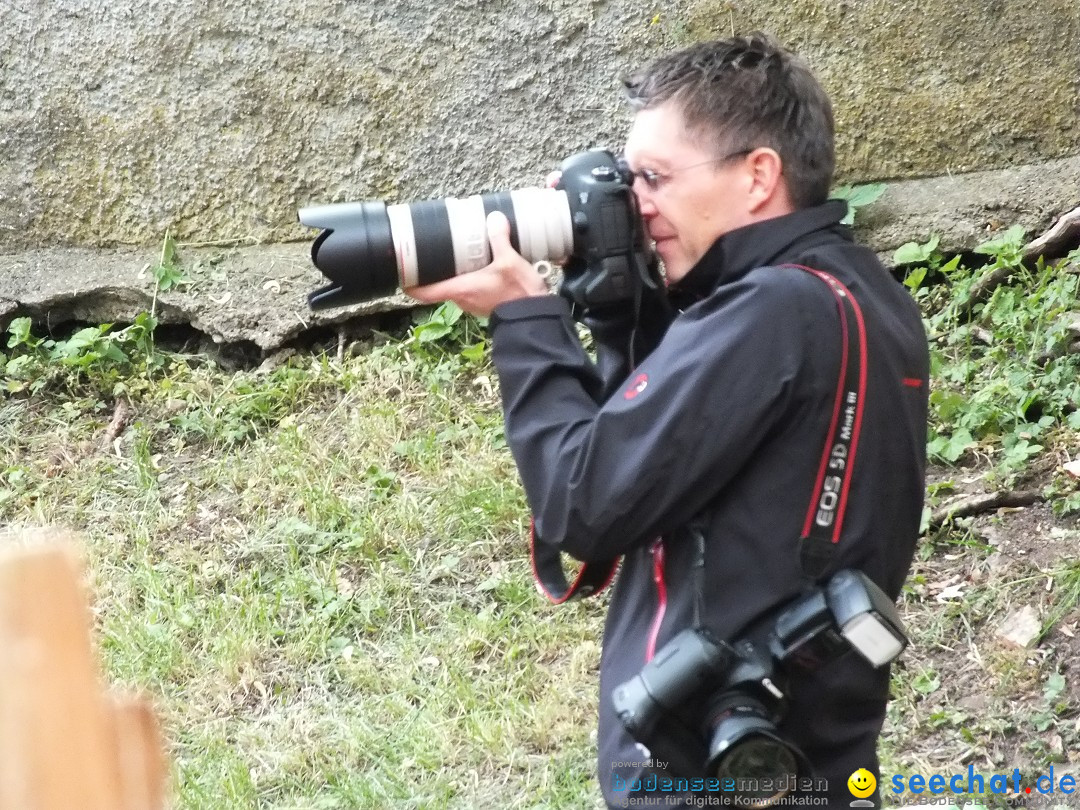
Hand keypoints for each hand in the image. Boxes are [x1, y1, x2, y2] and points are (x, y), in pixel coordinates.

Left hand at [404, 211, 548, 316]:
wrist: (536, 318)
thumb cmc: (519, 294)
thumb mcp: (509, 261)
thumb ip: (499, 239)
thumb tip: (494, 219)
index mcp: (460, 289)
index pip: (423, 292)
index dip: (407, 284)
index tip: (400, 273)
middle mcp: (462, 299)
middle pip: (437, 287)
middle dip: (432, 272)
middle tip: (429, 254)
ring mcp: (473, 303)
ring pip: (454, 288)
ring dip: (452, 275)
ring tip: (455, 255)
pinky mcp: (485, 303)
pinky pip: (469, 290)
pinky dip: (468, 278)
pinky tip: (479, 265)